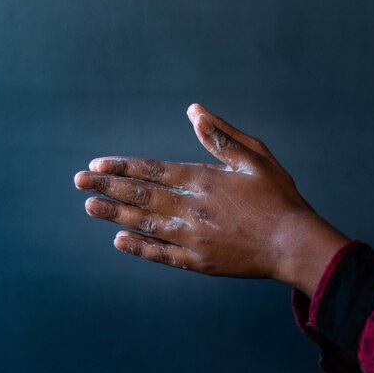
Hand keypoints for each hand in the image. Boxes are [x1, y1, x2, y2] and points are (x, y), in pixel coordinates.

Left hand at [74, 104, 348, 296]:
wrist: (294, 243)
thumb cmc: (278, 197)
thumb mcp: (254, 157)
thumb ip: (220, 135)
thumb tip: (194, 111)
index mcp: (201, 179)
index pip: (150, 171)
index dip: (121, 168)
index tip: (97, 165)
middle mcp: (189, 207)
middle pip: (139, 196)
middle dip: (107, 188)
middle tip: (79, 182)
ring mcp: (191, 236)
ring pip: (144, 223)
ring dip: (114, 215)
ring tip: (89, 208)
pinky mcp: (197, 261)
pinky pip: (161, 254)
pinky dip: (139, 247)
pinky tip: (119, 241)